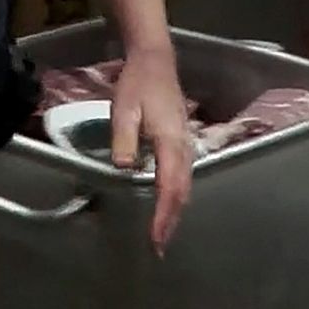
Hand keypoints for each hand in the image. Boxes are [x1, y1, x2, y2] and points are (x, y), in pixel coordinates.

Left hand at [109, 46, 192, 252]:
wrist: (155, 60)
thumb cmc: (137, 84)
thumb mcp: (123, 109)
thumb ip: (123, 139)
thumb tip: (124, 168)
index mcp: (170, 141)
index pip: (170, 186)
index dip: (164, 215)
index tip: (155, 239)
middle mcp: (184, 146)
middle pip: (182, 191)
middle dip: (171, 221)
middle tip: (158, 247)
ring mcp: (186, 143)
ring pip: (185, 185)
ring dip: (175, 210)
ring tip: (161, 233)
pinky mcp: (182, 142)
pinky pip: (183, 176)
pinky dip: (176, 195)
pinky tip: (166, 204)